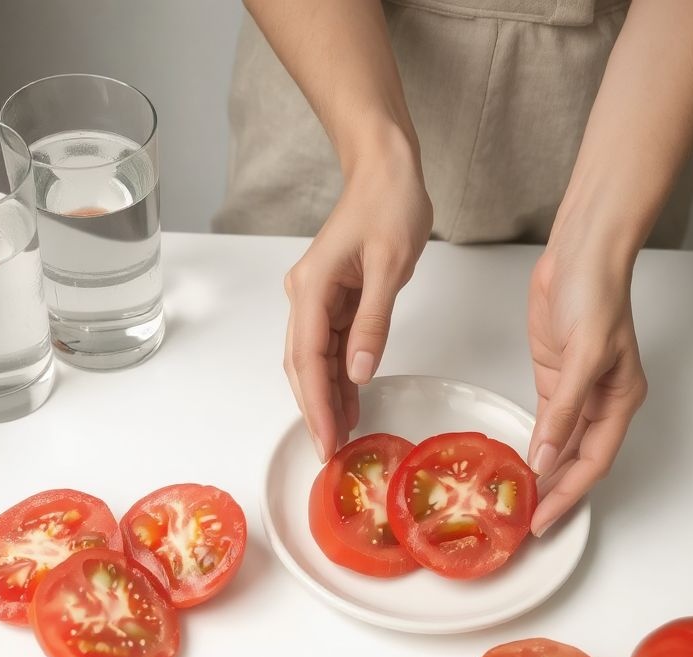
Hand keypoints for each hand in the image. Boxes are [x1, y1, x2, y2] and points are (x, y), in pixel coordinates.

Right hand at [283, 141, 432, 461]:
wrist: (387, 169)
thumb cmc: (389, 204)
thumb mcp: (391, 265)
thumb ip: (374, 322)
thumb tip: (359, 372)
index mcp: (313, 287)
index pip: (307, 359)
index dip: (315, 404)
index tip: (325, 439)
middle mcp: (306, 295)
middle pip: (302, 365)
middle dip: (314, 409)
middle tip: (329, 452)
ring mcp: (318, 297)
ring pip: (315, 360)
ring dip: (326, 397)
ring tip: (342, 435)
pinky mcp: (335, 298)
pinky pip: (332, 346)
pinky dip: (340, 376)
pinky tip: (351, 401)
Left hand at [524, 239, 646, 535]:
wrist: (581, 253)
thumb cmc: (594, 294)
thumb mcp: (582, 355)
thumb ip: (564, 411)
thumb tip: (545, 457)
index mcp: (620, 400)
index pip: (593, 461)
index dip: (569, 493)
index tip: (544, 520)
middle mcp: (601, 401)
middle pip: (579, 461)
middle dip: (557, 492)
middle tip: (527, 523)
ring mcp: (577, 391)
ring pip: (562, 446)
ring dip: (545, 473)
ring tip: (521, 503)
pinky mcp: (555, 377)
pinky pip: (546, 422)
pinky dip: (535, 444)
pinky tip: (521, 464)